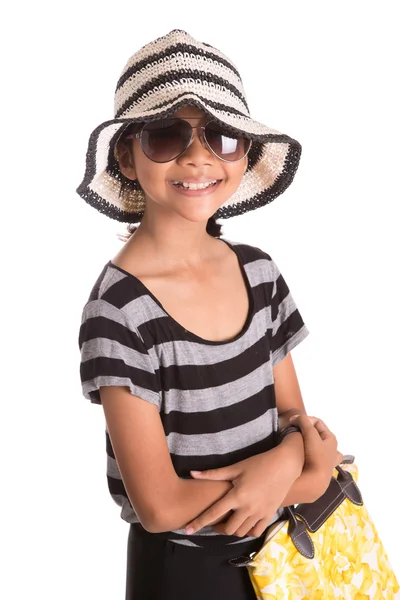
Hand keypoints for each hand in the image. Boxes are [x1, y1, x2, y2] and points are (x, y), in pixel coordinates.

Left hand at [184, 447, 298, 537]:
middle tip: (214, 522)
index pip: (213, 513)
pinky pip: (256, 531)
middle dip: (217, 528)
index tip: (187, 530)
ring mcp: (260, 514)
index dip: (199, 522)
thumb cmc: (258, 463)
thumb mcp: (236, 467)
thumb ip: (213, 474)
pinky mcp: (269, 515)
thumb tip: (192, 473)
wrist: (285, 465)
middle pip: (228, 529)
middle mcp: (248, 508)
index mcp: (237, 496)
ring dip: (232, 530)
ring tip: (227, 522)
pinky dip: (247, 531)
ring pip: (241, 532)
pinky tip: (243, 523)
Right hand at [289, 414, 343, 491]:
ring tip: (298, 442)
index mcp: (331, 439)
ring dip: (308, 442)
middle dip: (307, 430)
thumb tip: (295, 417)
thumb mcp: (309, 434)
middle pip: (318, 434)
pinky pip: (314, 457)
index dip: (305, 419)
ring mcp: (327, 459)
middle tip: (295, 431)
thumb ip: (303, 422)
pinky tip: (303, 455)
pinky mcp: (320, 469)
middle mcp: (332, 448)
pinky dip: (308, 453)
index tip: (293, 422)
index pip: (317, 422)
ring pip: (317, 446)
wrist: (316, 480)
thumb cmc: (315, 456)